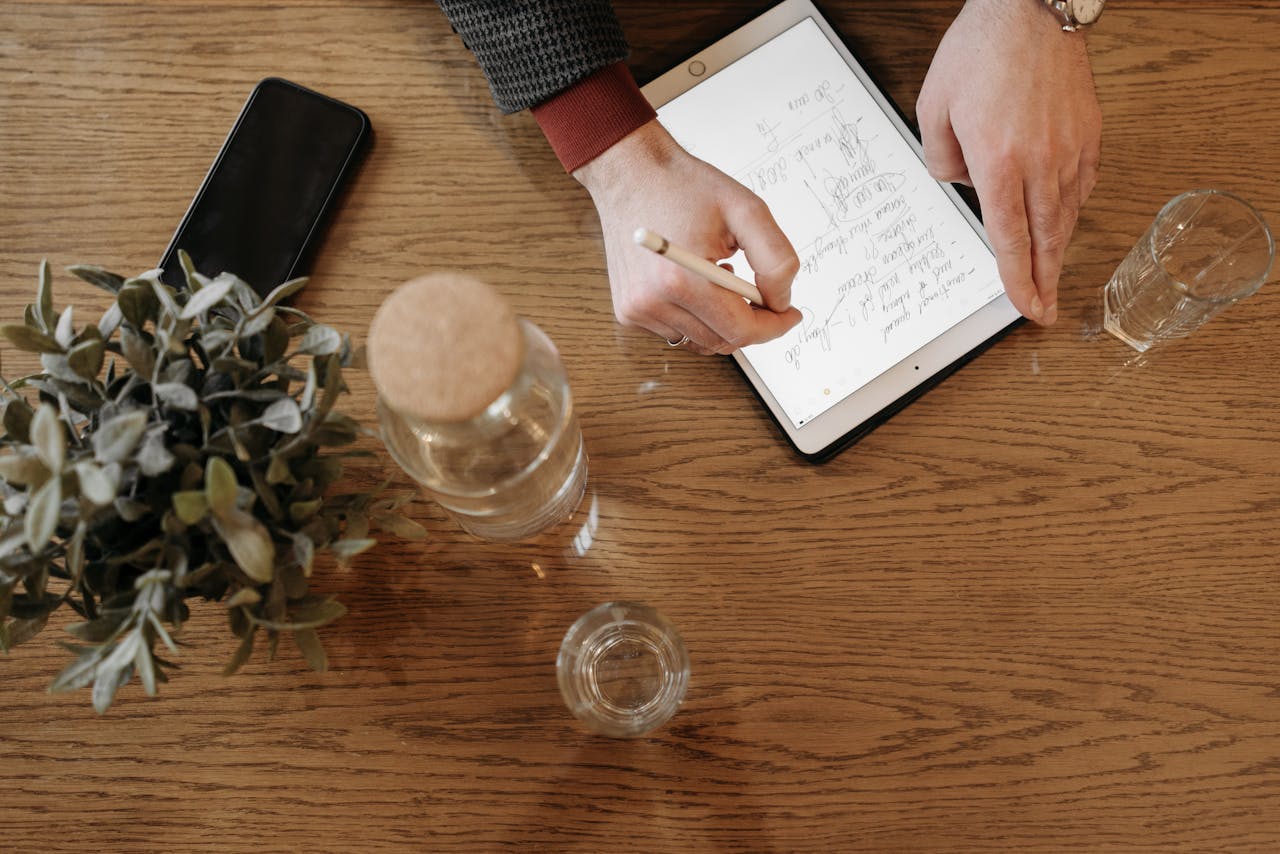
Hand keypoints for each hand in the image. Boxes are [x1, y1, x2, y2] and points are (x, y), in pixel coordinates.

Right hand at [573, 120, 801, 354]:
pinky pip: (677, 331)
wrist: (631, 173)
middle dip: (752, 324)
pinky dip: (697, 317)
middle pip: (721, 341)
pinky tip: (697, 284)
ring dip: (722, 320)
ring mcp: (637, 310)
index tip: (789, 314)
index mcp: (682, 280)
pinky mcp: (629, 311)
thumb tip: (780, 301)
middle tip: (764, 296)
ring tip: (721, 279)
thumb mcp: (747, 210)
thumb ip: (776, 260)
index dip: (773, 327)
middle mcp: (653, 302)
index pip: (740, 330)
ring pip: (701, 340)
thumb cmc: (684, 186)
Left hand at [916, 0, 1101, 325]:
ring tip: (1051, 276)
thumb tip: (961, 184)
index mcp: (999, 162)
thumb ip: (941, 159)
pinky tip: (1064, 221)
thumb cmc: (981, 50)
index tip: (1026, 306)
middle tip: (1045, 310)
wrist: (1032, 8)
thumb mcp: (933, 107)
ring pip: (1066, 215)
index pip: (1009, 239)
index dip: (1018, 279)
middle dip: (1044, 281)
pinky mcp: (1088, 132)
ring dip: (1058, 250)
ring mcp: (1069, 148)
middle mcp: (1040, 161)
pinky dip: (1072, 210)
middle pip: (1046, 238)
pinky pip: (1081, 185)